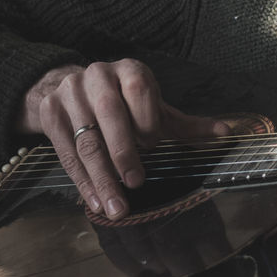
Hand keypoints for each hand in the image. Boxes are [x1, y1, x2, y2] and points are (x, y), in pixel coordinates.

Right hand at [16, 59, 227, 219]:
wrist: (71, 88)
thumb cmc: (125, 103)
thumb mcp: (154, 108)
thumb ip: (185, 124)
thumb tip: (226, 133)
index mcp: (129, 70)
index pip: (138, 88)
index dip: (146, 118)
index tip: (153, 146)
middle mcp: (97, 75)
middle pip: (110, 115)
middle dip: (123, 152)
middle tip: (137, 183)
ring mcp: (70, 93)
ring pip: (86, 140)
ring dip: (101, 177)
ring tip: (115, 207)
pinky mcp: (50, 113)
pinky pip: (66, 152)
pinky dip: (82, 181)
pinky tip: (95, 201)